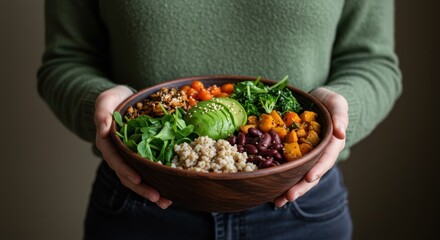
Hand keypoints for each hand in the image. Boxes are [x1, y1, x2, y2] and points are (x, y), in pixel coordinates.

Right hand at [94, 85, 171, 208]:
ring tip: (167, 201)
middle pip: (128, 176)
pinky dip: (159, 180)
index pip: (116, 160)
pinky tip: (172, 189)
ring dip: (152, 191)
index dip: (126, 171)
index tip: (137, 179)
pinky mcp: (143, 155)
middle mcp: (119, 154)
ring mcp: (131, 157)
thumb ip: (102, 114)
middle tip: (157, 198)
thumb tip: (103, 130)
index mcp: (108, 143)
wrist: (125, 99)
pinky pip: (150, 170)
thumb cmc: (114, 99)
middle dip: (142, 188)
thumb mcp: (106, 100)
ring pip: (139, 178)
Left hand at [273, 87, 348, 206]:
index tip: (309, 178)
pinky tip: (267, 188)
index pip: (326, 159)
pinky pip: (285, 167)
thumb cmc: (330, 102)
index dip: (318, 169)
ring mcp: (305, 156)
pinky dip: (278, 177)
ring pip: (297, 175)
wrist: (317, 100)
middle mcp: (318, 155)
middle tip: (287, 198)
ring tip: (276, 202)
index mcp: (331, 145)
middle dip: (300, 187)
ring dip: (287, 189)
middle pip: (311, 174)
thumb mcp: (337, 104)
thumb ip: (340, 116)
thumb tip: (341, 133)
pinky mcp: (292, 153)